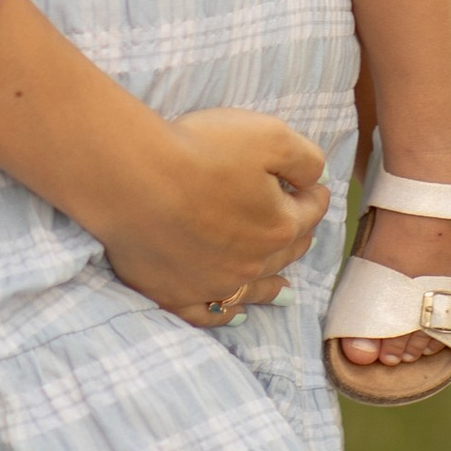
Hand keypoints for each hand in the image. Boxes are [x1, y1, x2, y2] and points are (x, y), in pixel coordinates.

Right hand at [92, 105, 329, 327]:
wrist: (134, 179)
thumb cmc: (201, 151)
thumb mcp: (269, 136)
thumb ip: (305, 159)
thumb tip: (315, 178)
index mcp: (279, 226)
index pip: (309, 211)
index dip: (313, 194)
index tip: (313, 186)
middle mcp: (252, 263)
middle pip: (284, 251)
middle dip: (297, 236)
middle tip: (299, 226)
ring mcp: (213, 284)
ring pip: (253, 289)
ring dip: (271, 287)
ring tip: (283, 291)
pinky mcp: (175, 295)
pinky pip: (208, 314)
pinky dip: (226, 314)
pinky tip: (234, 313)